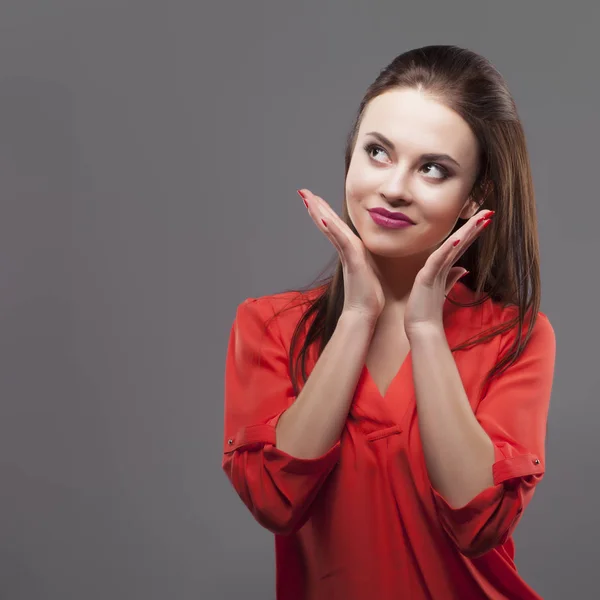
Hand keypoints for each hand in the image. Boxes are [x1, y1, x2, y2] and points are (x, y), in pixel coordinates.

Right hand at [299, 189, 383, 322]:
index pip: (335, 226)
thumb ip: (364, 261)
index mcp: (350, 250)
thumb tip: (365, 257)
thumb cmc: (368, 297)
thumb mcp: (369, 271)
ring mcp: (347, 255)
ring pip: (331, 229)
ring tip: (308, 199)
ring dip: (319, 213)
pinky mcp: (352, 261)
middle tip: (303, 192)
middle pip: (328, 223)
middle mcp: (346, 250)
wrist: (364, 314)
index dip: (324, 212)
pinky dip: (332, 229)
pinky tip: (324, 218)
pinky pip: (342, 241)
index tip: (315, 198)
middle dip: (316, 207)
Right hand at [404, 209, 494, 336]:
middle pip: (457, 242)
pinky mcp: (425, 278)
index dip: (472, 233)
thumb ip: (451, 278)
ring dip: (464, 233)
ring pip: (449, 247)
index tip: (486, 220)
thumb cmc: (426, 311)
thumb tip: (464, 268)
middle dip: (472, 226)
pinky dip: (447, 250)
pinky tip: (457, 240)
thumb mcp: (443, 291)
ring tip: (478, 220)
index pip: (460, 247)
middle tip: (487, 211)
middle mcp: (437, 266)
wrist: (420, 329)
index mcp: (442, 269)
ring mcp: (430, 271)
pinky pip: (437, 261)